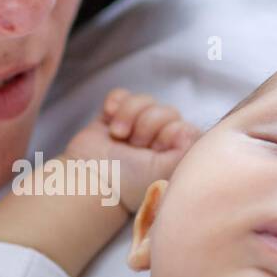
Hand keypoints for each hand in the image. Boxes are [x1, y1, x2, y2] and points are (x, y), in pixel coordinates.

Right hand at [63, 88, 199, 212]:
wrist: (89, 179)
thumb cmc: (129, 182)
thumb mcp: (167, 170)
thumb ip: (188, 148)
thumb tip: (187, 127)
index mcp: (174, 155)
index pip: (184, 126)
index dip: (169, 133)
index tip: (154, 152)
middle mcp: (157, 141)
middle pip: (166, 110)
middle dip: (148, 126)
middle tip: (135, 147)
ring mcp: (135, 127)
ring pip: (144, 100)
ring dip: (129, 116)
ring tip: (118, 136)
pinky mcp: (113, 117)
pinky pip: (122, 94)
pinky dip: (115, 103)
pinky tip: (108, 119)